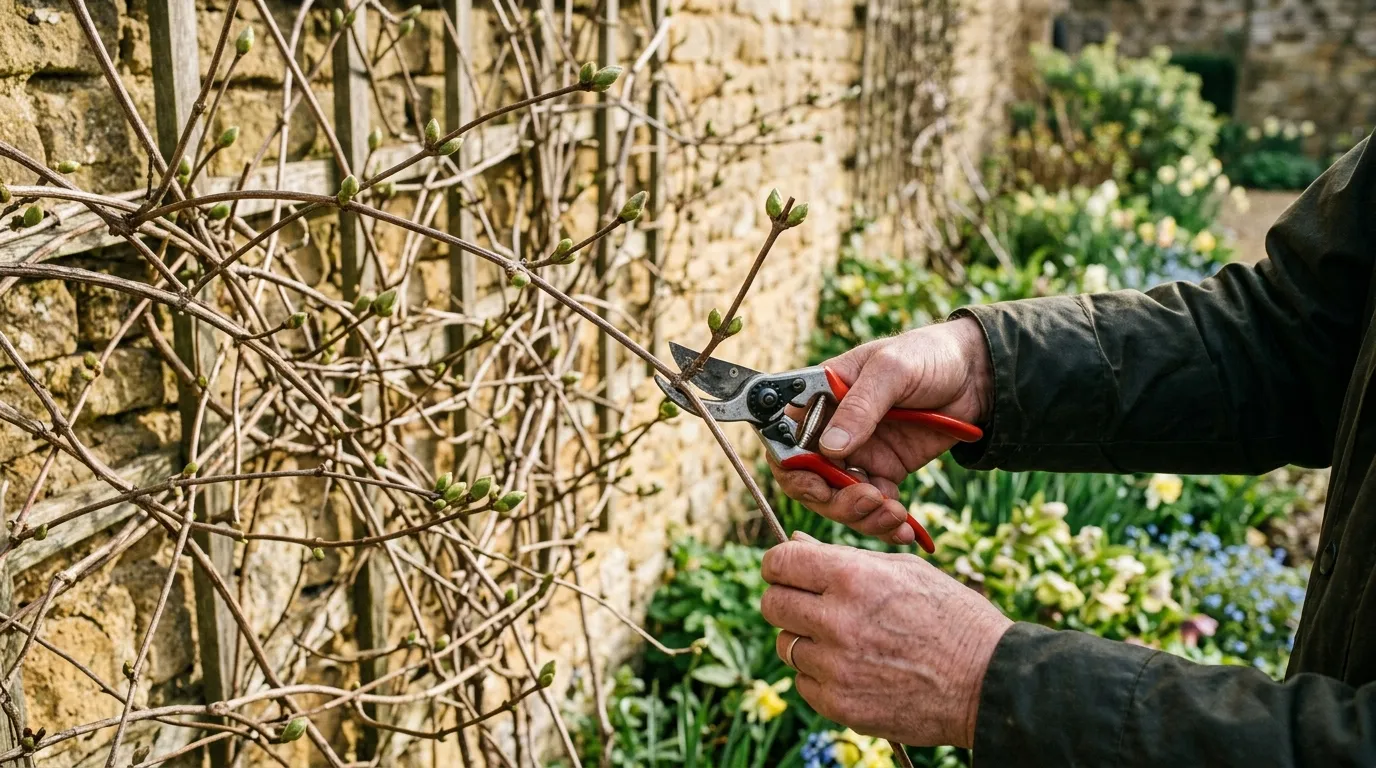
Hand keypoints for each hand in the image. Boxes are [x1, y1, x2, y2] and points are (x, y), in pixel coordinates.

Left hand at [761, 533, 1010, 747]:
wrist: (989, 680)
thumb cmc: (952, 616)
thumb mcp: (904, 570)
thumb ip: (844, 557)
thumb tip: (796, 541)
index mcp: (853, 577)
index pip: (779, 562)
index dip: (779, 563)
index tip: (786, 570)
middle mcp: (837, 620)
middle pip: (773, 604)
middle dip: (786, 599)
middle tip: (811, 604)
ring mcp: (836, 666)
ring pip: (786, 646)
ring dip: (806, 640)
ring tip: (846, 640)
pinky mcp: (840, 704)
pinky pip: (804, 683)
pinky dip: (820, 676)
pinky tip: (854, 669)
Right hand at [768, 317, 992, 543]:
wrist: (979, 375)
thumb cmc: (929, 355)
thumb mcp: (892, 370)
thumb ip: (860, 406)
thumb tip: (829, 447)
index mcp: (821, 396)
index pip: (784, 436)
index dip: (792, 466)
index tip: (815, 483)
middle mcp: (831, 429)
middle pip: (808, 479)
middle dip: (832, 499)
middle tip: (866, 501)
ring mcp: (858, 454)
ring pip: (838, 499)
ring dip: (860, 514)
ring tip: (893, 513)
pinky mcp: (885, 472)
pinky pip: (872, 506)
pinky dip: (883, 522)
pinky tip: (903, 527)